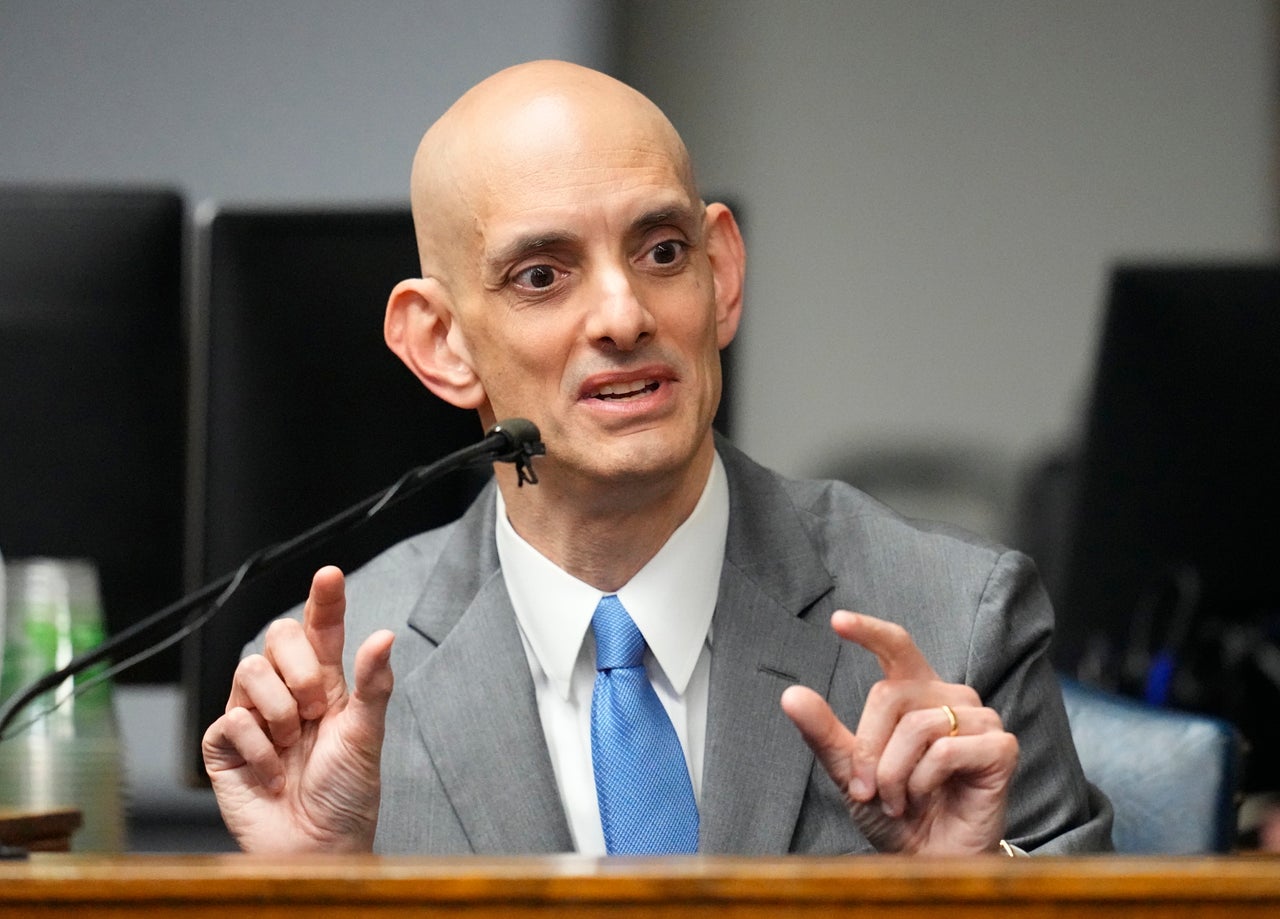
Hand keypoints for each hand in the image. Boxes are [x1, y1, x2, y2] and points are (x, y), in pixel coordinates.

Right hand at [201, 566, 394, 851]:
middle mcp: (287, 692)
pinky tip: (274, 773)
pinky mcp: (224, 744)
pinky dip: (260, 748)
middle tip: (318, 708)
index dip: (324, 600)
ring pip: (249, 669)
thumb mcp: (368, 736)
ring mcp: (253, 715)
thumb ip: (374, 684)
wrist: (318, 845)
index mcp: (325, 684)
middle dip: (299, 667)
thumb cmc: (346, 795)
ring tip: (295, 743)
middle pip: (277, 636)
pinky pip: (231, 719)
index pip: (322, 629)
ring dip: (280, 710)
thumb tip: (384, 635)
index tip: (330, 574)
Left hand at [780, 611, 1016, 854]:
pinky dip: (925, 781)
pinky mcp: (1001, 747)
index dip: (869, 631)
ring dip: (895, 774)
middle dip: (869, 750)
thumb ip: (824, 733)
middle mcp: (950, 697)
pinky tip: (929, 798)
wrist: (928, 860)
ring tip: (900, 800)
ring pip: (917, 727)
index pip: (896, 647)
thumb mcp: (850, 772)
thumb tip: (791, 695)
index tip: (837, 621)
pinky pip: (945, 750)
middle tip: (869, 791)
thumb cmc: (895, 813)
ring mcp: (980, 720)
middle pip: (890, 695)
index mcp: (916, 694)